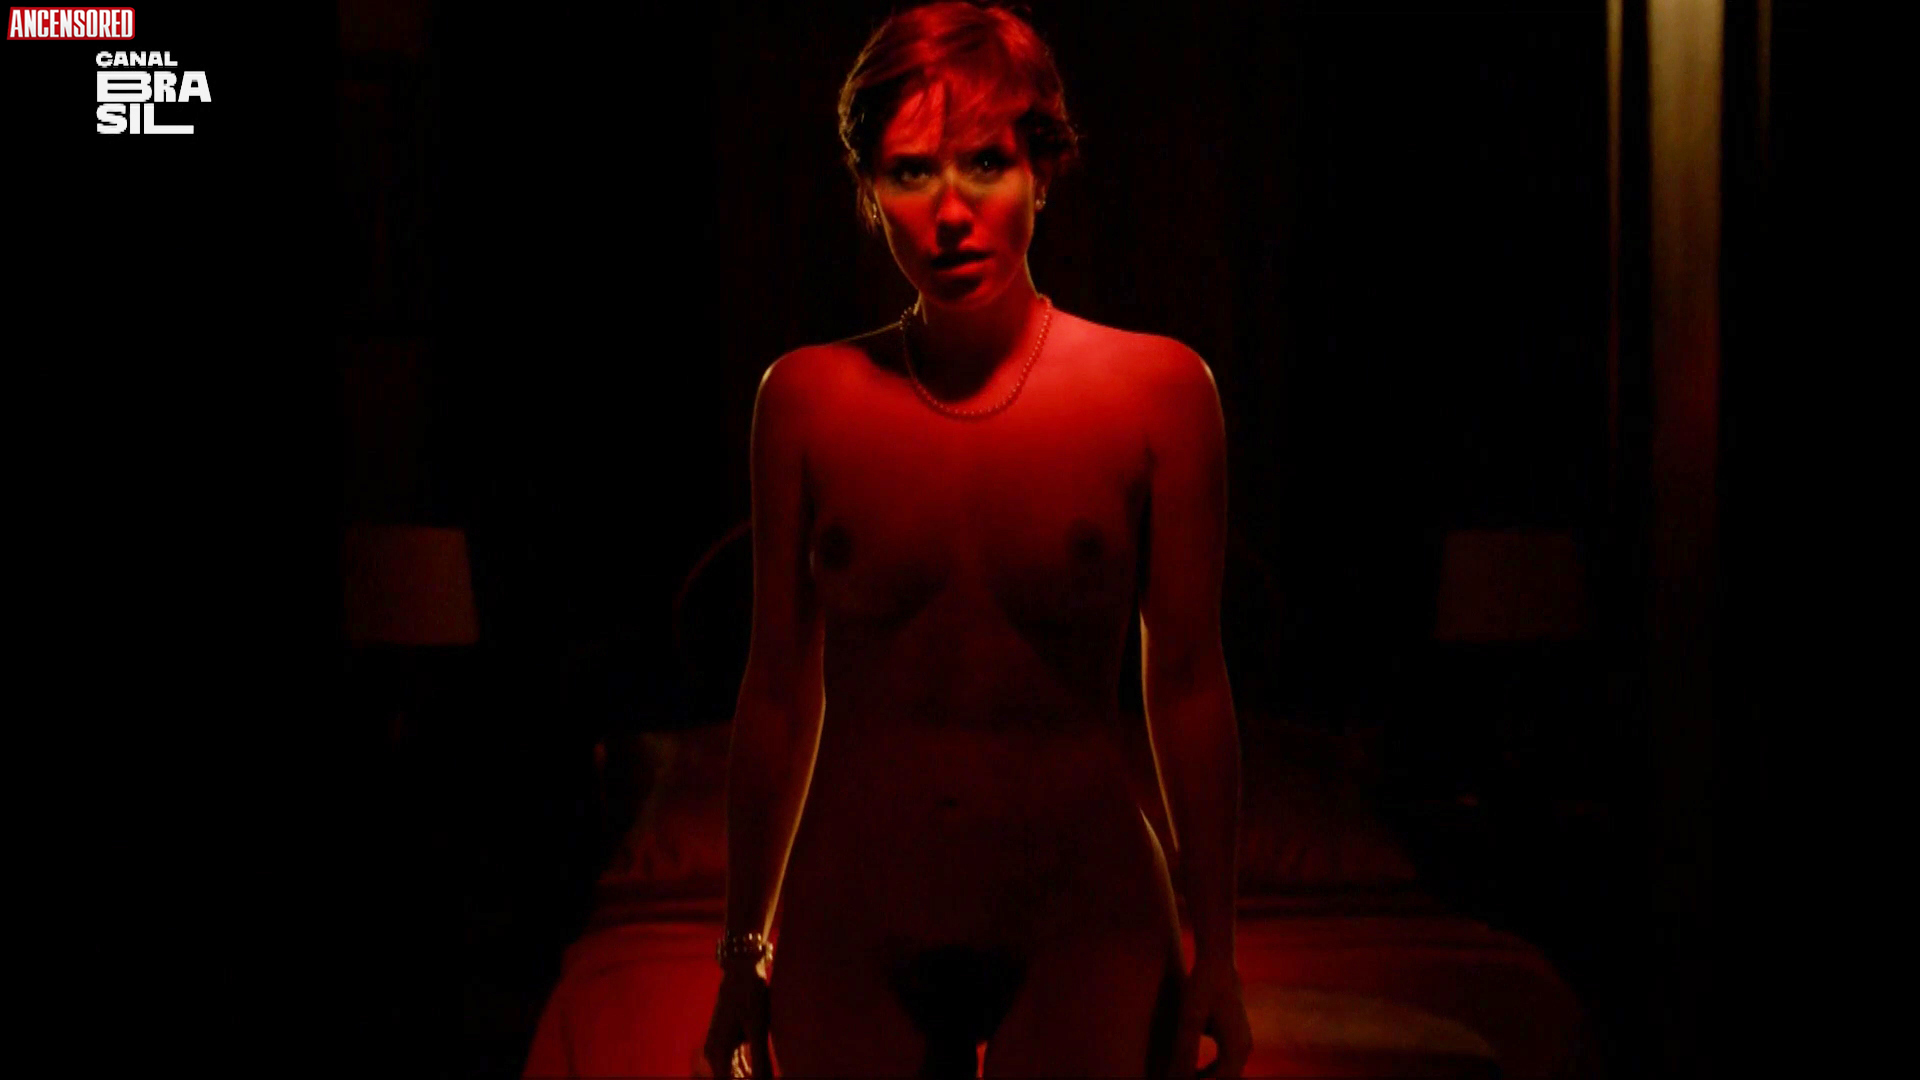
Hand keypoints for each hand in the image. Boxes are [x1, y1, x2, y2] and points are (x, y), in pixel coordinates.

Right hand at [702, 963, 772, 1077]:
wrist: (741, 970)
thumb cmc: (750, 996)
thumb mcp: (758, 1029)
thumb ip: (761, 1061)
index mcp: (718, 1052)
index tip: (760, 1079)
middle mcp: (713, 1052)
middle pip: (729, 1079)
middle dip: (747, 1079)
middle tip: (766, 1076)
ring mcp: (717, 1046)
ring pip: (732, 1073)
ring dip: (748, 1075)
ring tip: (764, 1074)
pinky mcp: (725, 1041)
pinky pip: (734, 1063)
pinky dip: (746, 1069)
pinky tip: (760, 1071)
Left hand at [1169, 957, 1251, 1078]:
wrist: (1217, 961)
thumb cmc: (1203, 986)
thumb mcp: (1190, 1018)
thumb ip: (1185, 1050)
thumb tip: (1175, 1078)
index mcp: (1237, 1048)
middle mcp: (1244, 1048)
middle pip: (1225, 1079)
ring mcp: (1242, 1042)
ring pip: (1224, 1073)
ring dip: (1205, 1079)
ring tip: (1180, 1077)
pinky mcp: (1235, 1036)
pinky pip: (1223, 1063)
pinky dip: (1208, 1070)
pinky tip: (1188, 1067)